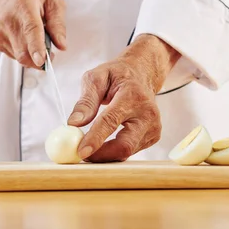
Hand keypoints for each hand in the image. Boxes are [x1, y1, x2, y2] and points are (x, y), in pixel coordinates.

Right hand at [0, 0, 66, 67]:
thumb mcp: (53, 2)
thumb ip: (58, 24)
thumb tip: (61, 45)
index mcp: (25, 6)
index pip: (30, 29)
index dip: (36, 47)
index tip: (41, 60)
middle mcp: (9, 19)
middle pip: (24, 50)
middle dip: (40, 59)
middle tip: (50, 53)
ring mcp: (0, 32)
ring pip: (20, 57)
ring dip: (33, 56)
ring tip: (36, 39)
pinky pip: (14, 57)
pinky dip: (24, 53)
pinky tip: (25, 40)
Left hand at [67, 34, 180, 162]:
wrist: (143, 74)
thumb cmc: (117, 75)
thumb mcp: (97, 77)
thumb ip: (86, 101)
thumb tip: (74, 123)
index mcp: (132, 96)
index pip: (111, 121)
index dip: (95, 139)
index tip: (81, 151)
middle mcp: (147, 113)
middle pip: (124, 145)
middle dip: (101, 155)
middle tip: (81, 155)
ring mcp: (154, 126)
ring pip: (127, 151)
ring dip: (106, 154)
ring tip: (90, 145)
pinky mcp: (153, 136)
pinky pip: (131, 150)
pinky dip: (115, 150)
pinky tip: (106, 141)